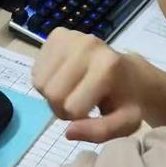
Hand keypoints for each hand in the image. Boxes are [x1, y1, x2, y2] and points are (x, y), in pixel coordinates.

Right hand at [32, 29, 142, 143]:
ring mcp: (70, 36)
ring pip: (40, 83)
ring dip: (52, 95)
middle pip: (52, 94)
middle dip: (62, 108)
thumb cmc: (126, 100)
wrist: (129, 73)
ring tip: (73, 90)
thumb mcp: (124, 124)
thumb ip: (99, 132)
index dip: (79, 119)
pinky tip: (66, 78)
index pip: (72, 108)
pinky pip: (36, 71)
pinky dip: (47, 81)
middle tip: (80, 103)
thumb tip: (69, 132)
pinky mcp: (56, 34)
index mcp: (107, 66)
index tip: (92, 112)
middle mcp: (87, 45)